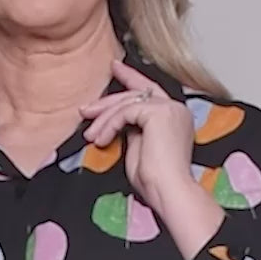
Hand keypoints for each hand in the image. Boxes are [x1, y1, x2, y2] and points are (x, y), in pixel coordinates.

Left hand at [80, 59, 223, 259]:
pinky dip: (109, 124)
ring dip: (104, 118)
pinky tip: (101, 140)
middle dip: (107, 102)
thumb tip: (119, 122)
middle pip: (136, 94)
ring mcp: (169, 108)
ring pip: (128, 101)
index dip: (131, 77)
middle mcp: (175, 108)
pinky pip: (125, 111)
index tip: (114, 68)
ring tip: (90, 134)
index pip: (149, 91)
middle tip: (85, 109)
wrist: (168, 192)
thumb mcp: (140, 149)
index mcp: (175, 116)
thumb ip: (133, 130)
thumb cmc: (155, 181)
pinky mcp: (159, 112)